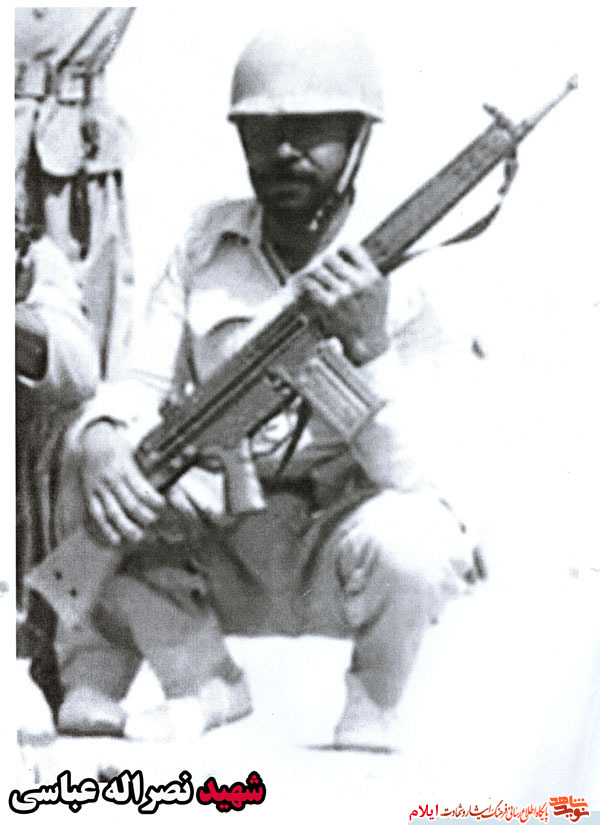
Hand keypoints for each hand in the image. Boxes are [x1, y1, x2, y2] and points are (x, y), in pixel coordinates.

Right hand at [80, 421, 164, 545]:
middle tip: (156, 524)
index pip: (142, 488)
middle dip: (144, 517)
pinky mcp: (89, 495)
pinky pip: (96, 514)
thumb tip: (172, 473)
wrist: (91, 440)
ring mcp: (99, 488)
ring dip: (127, 527)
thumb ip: (146, 467)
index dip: (154, 500)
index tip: (164, 507)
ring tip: (139, 538)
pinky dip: (105, 529)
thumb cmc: (118, 447)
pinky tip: (115, 540)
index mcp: (126, 468)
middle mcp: (112, 479)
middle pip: (130, 503)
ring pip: (113, 512)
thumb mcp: (133, 452)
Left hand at [301, 244, 389, 364]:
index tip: (338, 257)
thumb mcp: (382, 288)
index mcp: (372, 276)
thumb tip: (352, 250)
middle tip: (324, 270)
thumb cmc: (373, 313)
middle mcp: (358, 283)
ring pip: (318, 270)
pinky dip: (307, 286)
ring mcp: (343, 295)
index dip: (340, 250)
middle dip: (324, 263)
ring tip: (317, 280)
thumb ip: (371, 269)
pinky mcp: (329, 306)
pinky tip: (310, 289)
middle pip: (329, 258)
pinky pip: (311, 286)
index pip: (350, 248)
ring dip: (315, 275)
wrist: (368, 340)